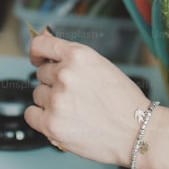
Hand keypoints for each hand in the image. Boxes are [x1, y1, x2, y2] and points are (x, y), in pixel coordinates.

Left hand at [25, 30, 149, 165]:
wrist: (137, 132)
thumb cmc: (124, 101)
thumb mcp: (100, 65)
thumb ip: (71, 55)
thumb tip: (44, 37)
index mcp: (78, 55)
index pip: (40, 45)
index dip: (37, 53)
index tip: (37, 59)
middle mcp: (65, 74)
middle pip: (41, 73)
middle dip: (54, 82)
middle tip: (76, 95)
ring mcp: (57, 99)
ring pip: (38, 94)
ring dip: (50, 101)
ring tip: (75, 109)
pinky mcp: (51, 124)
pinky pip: (31, 114)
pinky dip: (41, 118)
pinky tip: (59, 119)